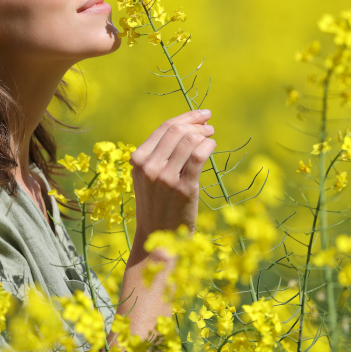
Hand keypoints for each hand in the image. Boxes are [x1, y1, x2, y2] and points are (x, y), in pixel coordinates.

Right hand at [130, 109, 215, 245]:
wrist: (157, 237)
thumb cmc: (156, 204)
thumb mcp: (146, 176)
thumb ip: (157, 153)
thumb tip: (185, 126)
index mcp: (138, 160)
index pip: (164, 128)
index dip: (186, 116)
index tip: (201, 114)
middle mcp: (149, 166)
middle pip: (177, 130)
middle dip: (196, 123)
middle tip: (209, 125)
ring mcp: (165, 177)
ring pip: (189, 140)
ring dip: (204, 134)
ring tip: (211, 136)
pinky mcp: (183, 188)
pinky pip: (198, 155)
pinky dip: (208, 145)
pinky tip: (212, 145)